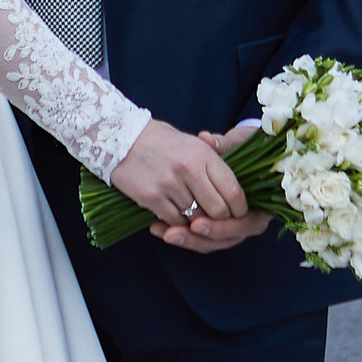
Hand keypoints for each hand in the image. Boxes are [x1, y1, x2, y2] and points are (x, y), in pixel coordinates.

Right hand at [110, 119, 252, 247]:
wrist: (122, 138)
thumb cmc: (161, 142)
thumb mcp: (193, 144)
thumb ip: (214, 166)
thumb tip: (235, 193)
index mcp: (204, 154)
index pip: (233, 191)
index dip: (239, 208)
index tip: (237, 212)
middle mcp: (189, 169)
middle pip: (218, 210)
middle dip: (220, 219)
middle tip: (215, 217)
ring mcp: (170, 185)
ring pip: (196, 219)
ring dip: (196, 221)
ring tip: (191, 211)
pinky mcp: (152, 198)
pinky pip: (175, 222)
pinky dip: (178, 223)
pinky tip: (174, 213)